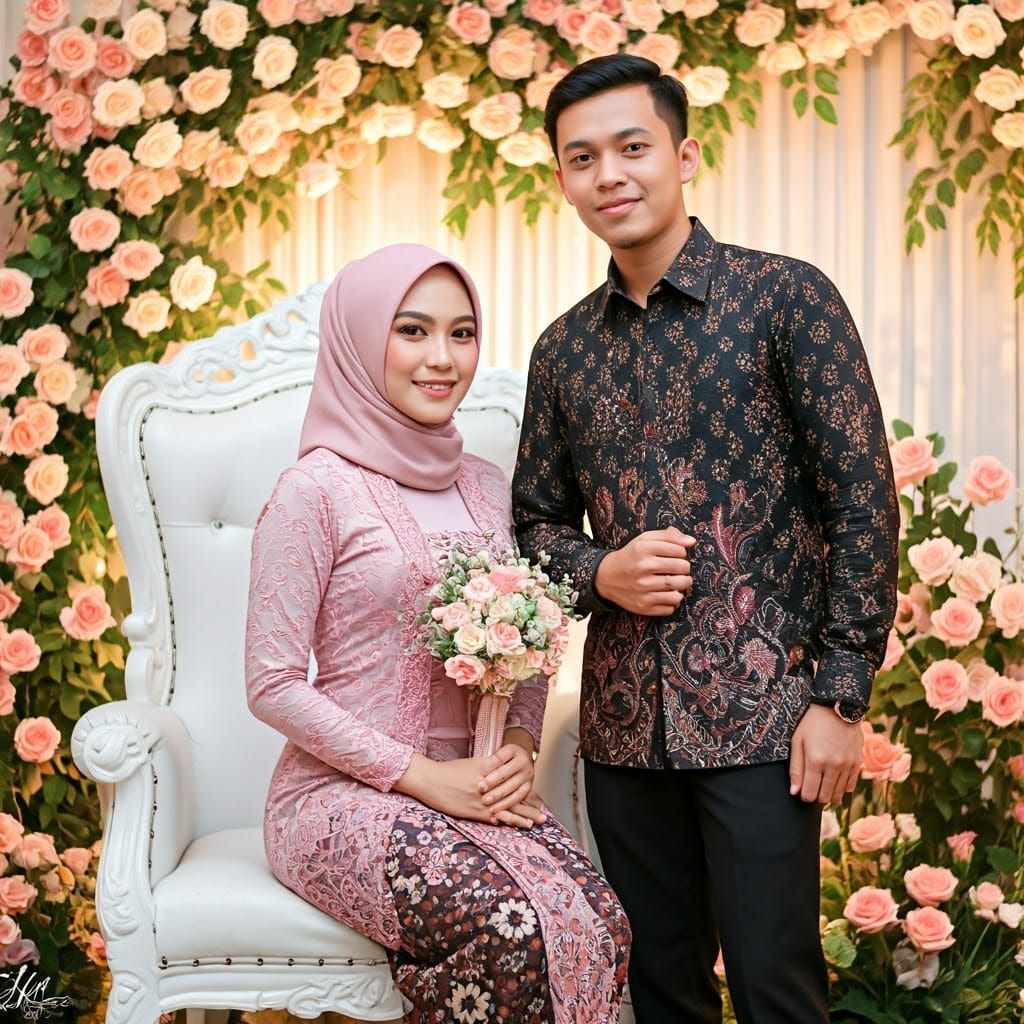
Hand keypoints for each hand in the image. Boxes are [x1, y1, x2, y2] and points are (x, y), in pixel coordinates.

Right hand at [394, 752, 542, 828]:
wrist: (430, 780)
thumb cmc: (450, 770)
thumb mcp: (472, 764)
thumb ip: (489, 767)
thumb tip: (503, 768)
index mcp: (489, 772)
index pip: (512, 782)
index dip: (526, 791)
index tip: (538, 797)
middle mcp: (488, 787)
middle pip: (513, 798)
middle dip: (528, 808)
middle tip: (543, 816)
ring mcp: (481, 800)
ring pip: (505, 810)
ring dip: (520, 818)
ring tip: (533, 823)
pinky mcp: (472, 811)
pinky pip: (491, 817)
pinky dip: (502, 821)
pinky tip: (512, 825)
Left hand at [478, 743, 535, 814]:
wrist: (520, 762)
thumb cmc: (502, 760)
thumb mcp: (497, 756)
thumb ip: (488, 763)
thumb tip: (475, 774)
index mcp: (513, 750)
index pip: (498, 758)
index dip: (487, 767)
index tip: (478, 775)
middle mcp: (524, 761)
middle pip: (505, 773)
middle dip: (492, 782)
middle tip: (480, 789)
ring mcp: (528, 774)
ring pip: (512, 786)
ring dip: (498, 795)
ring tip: (485, 800)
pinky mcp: (529, 787)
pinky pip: (518, 797)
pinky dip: (506, 803)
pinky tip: (496, 808)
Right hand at [594, 526, 694, 615]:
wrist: (606, 577)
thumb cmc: (631, 557)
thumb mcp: (644, 540)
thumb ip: (668, 536)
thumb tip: (692, 541)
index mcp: (643, 549)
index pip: (679, 550)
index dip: (682, 552)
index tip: (677, 555)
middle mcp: (642, 569)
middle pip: (682, 569)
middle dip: (685, 568)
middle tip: (679, 569)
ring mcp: (642, 589)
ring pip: (679, 590)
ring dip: (683, 585)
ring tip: (678, 581)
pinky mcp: (643, 606)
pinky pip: (670, 607)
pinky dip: (673, 601)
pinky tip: (666, 594)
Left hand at [789, 704, 863, 803]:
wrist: (838, 706)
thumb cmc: (812, 723)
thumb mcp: (797, 741)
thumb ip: (795, 768)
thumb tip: (795, 792)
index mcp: (815, 760)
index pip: (809, 794)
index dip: (803, 796)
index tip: (801, 790)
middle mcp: (833, 765)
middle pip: (824, 797)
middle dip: (816, 796)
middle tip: (811, 787)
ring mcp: (848, 765)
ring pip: (838, 794)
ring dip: (829, 794)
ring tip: (822, 784)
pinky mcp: (858, 762)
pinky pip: (850, 786)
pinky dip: (842, 788)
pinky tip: (834, 780)